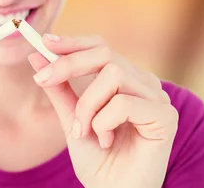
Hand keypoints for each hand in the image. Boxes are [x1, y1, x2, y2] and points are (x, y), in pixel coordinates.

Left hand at [28, 35, 177, 187]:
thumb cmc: (98, 160)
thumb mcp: (72, 118)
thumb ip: (59, 88)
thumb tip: (37, 55)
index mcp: (126, 81)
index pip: (101, 48)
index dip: (74, 43)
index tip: (45, 43)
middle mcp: (144, 84)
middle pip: (105, 54)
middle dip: (69, 65)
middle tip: (44, 81)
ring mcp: (157, 99)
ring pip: (113, 75)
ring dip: (87, 104)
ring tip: (84, 130)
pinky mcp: (165, 117)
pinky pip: (123, 103)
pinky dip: (104, 121)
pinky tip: (106, 140)